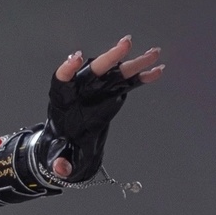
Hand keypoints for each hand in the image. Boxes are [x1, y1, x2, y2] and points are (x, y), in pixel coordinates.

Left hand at [46, 35, 163, 179]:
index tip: (77, 58)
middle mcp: (81, 89)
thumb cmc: (60, 143)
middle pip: (94, 70)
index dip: (68, 68)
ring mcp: (98, 89)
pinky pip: (128, 84)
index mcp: (62, 99)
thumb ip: (60, 162)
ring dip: (134, 63)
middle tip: (125, 45)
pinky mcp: (112, 93)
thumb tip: (62, 169)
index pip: (61, 79)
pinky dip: (142, 78)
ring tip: (153, 53)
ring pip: (116, 73)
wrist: (70, 141)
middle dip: (110, 57)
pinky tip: (157, 70)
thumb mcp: (58, 155)